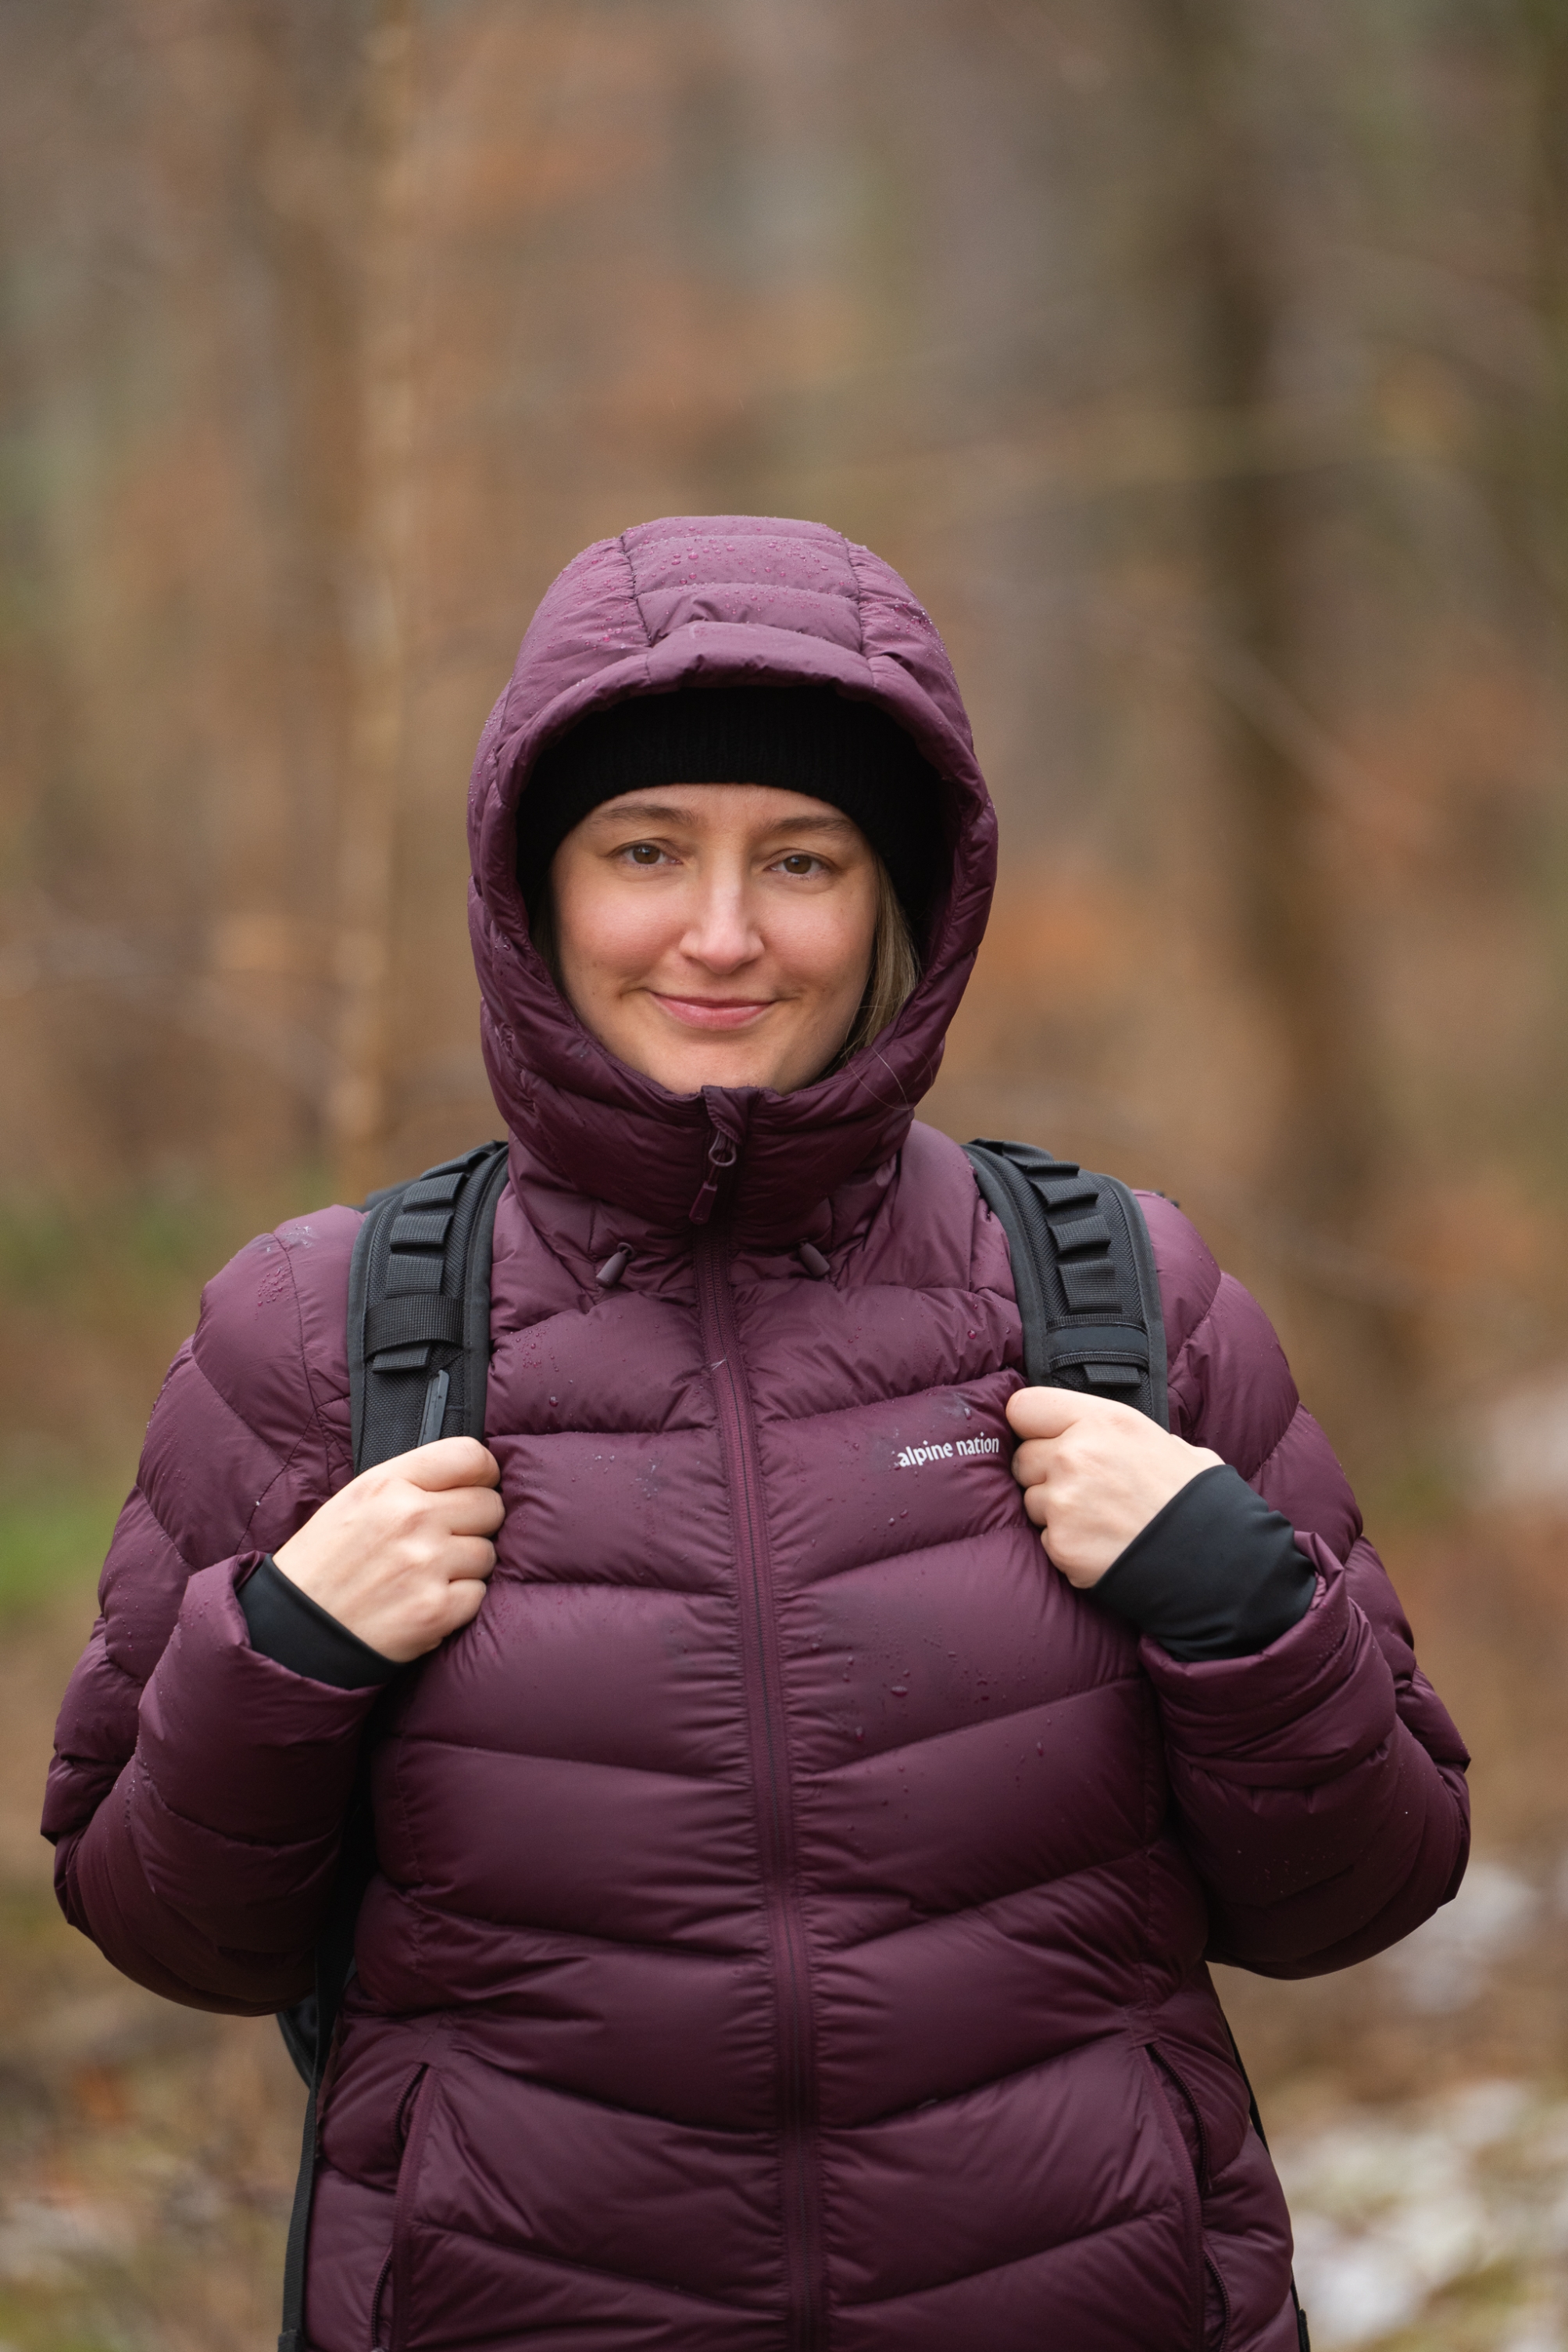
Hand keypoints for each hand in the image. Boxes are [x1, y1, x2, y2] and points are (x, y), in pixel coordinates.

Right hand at [271, 1437, 504, 1661]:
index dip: (484, 1473)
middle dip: (476, 1524)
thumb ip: (410, 1482)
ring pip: (487, 1553)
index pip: (470, 1456)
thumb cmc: (324, 1563)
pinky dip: (458, 1603)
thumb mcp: (355, 1501)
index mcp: (388, 1484)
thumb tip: (470, 1479)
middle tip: (446, 1541)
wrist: (294, 1632)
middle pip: (490, 1506)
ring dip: (467, 1567)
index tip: (479, 1487)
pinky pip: (478, 1594)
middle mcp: (412, 1517)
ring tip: (427, 1576)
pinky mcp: (436, 1609)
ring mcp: (426, 1564)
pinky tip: (425, 1603)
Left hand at [1006, 1387, 1220, 1587]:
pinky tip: (1101, 1545)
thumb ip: (1123, 1434)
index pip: (1024, 1407)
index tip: (1042, 1438)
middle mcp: (1075, 1454)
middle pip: (1022, 1458)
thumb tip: (1106, 1435)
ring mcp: (1063, 1500)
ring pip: (1031, 1501)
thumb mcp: (1169, 1443)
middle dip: (1043, 1473)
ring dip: (1054, 1511)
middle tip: (1082, 1489)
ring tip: (1099, 1520)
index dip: (1031, 1425)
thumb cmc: (1196, 1499)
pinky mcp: (1060, 1543)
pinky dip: (1067, 1545)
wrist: (1215, 1559)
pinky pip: (1045, 1539)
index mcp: (1102, 1421)